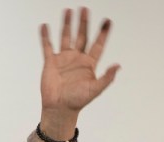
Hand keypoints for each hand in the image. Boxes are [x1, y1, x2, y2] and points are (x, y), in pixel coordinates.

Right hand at [38, 7, 119, 138]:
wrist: (59, 108)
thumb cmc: (77, 101)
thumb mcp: (95, 89)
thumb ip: (107, 78)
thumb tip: (118, 66)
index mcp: (89, 64)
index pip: (97, 44)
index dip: (103, 33)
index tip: (107, 21)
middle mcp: (77, 59)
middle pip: (82, 36)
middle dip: (84, 23)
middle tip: (85, 9)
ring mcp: (64, 59)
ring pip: (66, 37)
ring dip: (67, 24)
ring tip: (68, 11)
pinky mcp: (51, 62)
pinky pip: (47, 46)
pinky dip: (45, 36)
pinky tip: (45, 26)